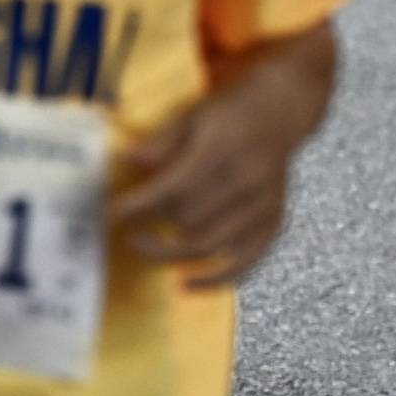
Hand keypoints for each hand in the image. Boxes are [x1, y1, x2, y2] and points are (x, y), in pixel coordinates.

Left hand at [108, 79, 311, 291]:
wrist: (282, 111)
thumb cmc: (231, 111)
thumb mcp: (193, 114)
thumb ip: (162, 141)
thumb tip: (129, 161)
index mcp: (224, 150)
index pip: (174, 186)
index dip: (141, 204)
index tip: (114, 212)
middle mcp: (247, 181)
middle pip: (190, 218)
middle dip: (153, 226)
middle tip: (127, 229)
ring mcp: (264, 206)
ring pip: (211, 243)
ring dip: (172, 252)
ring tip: (144, 246)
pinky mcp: (274, 222)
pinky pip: (246, 262)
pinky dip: (216, 278)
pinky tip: (185, 285)